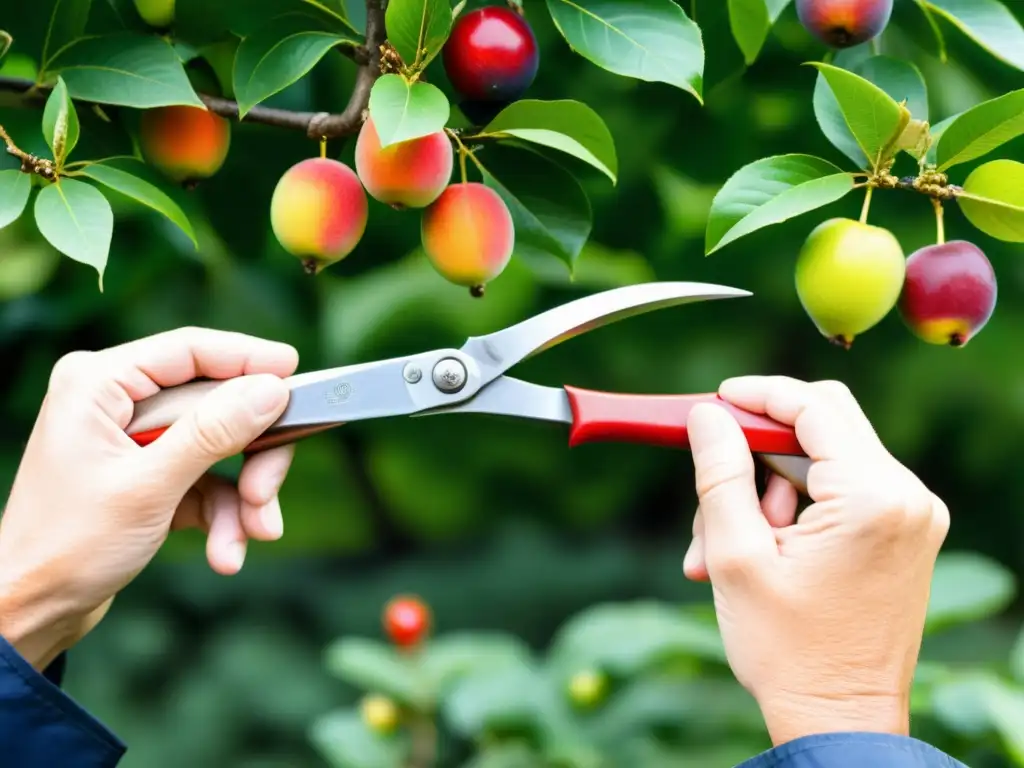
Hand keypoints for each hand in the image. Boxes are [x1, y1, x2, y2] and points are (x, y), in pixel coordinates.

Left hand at [0, 328, 298, 669]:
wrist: (33, 611)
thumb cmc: (68, 547)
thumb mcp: (149, 487)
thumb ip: (213, 433)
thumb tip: (272, 390)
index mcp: (98, 384)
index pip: (190, 351)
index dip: (249, 360)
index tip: (298, 374)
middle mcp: (116, 401)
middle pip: (216, 404)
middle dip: (251, 456)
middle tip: (265, 494)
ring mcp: (135, 438)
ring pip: (221, 447)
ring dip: (241, 497)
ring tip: (246, 538)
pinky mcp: (150, 473)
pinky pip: (208, 479)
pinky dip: (223, 515)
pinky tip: (224, 552)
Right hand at [683, 376, 949, 745]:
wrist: (840, 721)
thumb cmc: (788, 651)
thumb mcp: (735, 556)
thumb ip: (719, 473)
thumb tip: (707, 416)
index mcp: (873, 497)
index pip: (814, 407)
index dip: (757, 395)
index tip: (713, 401)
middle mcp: (907, 497)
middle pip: (820, 429)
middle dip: (755, 455)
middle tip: (712, 501)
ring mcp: (912, 517)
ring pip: (822, 462)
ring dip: (766, 492)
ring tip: (721, 550)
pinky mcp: (905, 535)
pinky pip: (841, 492)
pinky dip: (794, 509)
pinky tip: (757, 552)